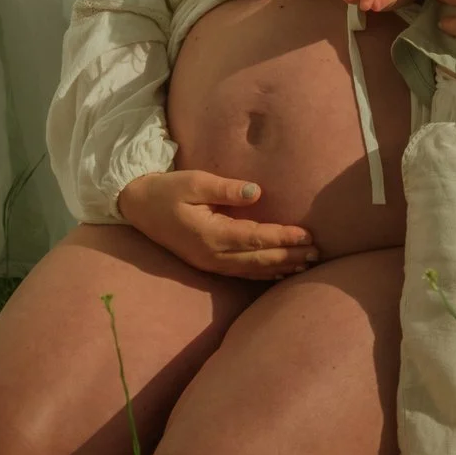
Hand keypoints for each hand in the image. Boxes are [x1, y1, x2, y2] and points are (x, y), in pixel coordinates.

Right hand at [115, 169, 317, 279]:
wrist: (138, 207)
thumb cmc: (167, 190)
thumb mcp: (194, 181)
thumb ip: (225, 188)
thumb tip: (257, 192)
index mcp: (210, 234)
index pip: (255, 237)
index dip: (283, 237)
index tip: (307, 234)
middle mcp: (212, 255)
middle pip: (259, 259)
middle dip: (289, 255)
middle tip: (318, 251)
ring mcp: (210, 263)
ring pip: (252, 269)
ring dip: (280, 266)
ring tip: (307, 263)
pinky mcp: (208, 264)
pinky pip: (242, 272)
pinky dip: (264, 272)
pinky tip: (280, 271)